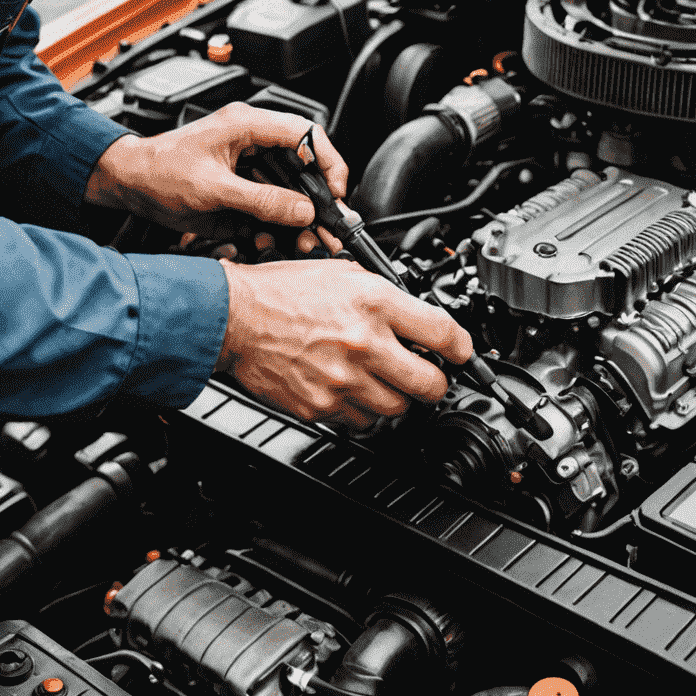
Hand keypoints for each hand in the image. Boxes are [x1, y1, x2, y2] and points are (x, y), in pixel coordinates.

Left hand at [85, 104, 348, 241]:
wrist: (129, 185)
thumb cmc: (158, 172)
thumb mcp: (213, 189)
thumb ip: (261, 200)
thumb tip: (301, 210)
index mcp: (247, 125)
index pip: (306, 134)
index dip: (327, 162)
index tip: (336, 191)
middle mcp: (252, 141)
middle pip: (302, 167)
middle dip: (317, 200)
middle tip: (328, 227)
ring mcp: (247, 166)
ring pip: (289, 190)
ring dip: (298, 218)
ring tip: (305, 241)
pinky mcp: (240, 188)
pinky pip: (269, 205)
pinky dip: (275, 225)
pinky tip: (272, 240)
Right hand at [216, 259, 474, 428]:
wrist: (234, 318)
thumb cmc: (281, 292)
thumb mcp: (343, 274)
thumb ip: (385, 296)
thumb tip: (416, 318)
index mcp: (374, 304)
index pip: (443, 333)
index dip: (462, 348)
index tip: (462, 353)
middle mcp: (365, 344)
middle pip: (431, 384)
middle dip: (435, 381)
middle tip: (428, 374)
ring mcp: (344, 380)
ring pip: (398, 409)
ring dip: (397, 397)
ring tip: (382, 380)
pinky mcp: (322, 406)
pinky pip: (361, 421)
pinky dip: (362, 410)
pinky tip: (351, 389)